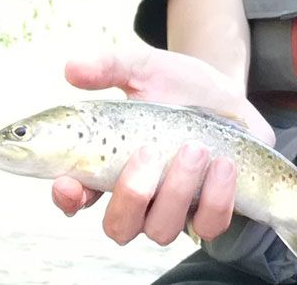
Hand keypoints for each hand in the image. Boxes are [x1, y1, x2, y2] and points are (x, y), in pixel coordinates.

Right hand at [50, 45, 271, 246]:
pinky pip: (208, 226)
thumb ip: (108, 67)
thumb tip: (72, 68)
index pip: (76, 196)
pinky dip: (216, 199)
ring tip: (196, 148)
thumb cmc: (177, 86)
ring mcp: (173, 210)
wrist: (228, 94)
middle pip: (119, 227)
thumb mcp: (144, 69)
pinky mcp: (210, 212)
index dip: (68, 198)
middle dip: (132, 195)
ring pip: (162, 229)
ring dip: (177, 190)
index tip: (70, 183)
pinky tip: (224, 165)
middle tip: (149, 151)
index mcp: (108, 166)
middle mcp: (138, 197)